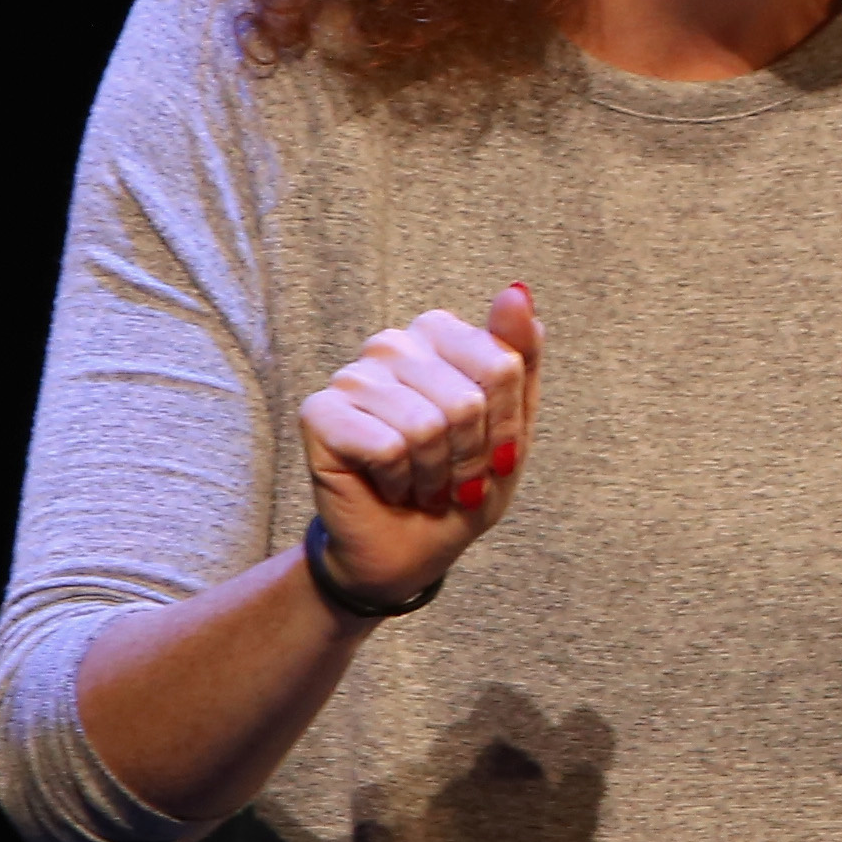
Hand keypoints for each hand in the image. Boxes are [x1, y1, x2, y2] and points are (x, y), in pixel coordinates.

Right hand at [301, 283, 540, 609]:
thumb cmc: (459, 484)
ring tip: (422, 486)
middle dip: (470, 459)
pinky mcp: (319, 413)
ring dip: (435, 477)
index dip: (506, 428)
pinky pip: (388, 447)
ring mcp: (353, 375)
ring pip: (426, 427)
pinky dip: (399, 483)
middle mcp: (392, 344)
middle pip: (467, 401)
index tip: (492, 456)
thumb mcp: (512, 427)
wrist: (406, 550)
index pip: (503, 365)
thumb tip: (517, 290)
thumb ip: (521, 355)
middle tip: (452, 480)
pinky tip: (387, 487)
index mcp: (438, 334)